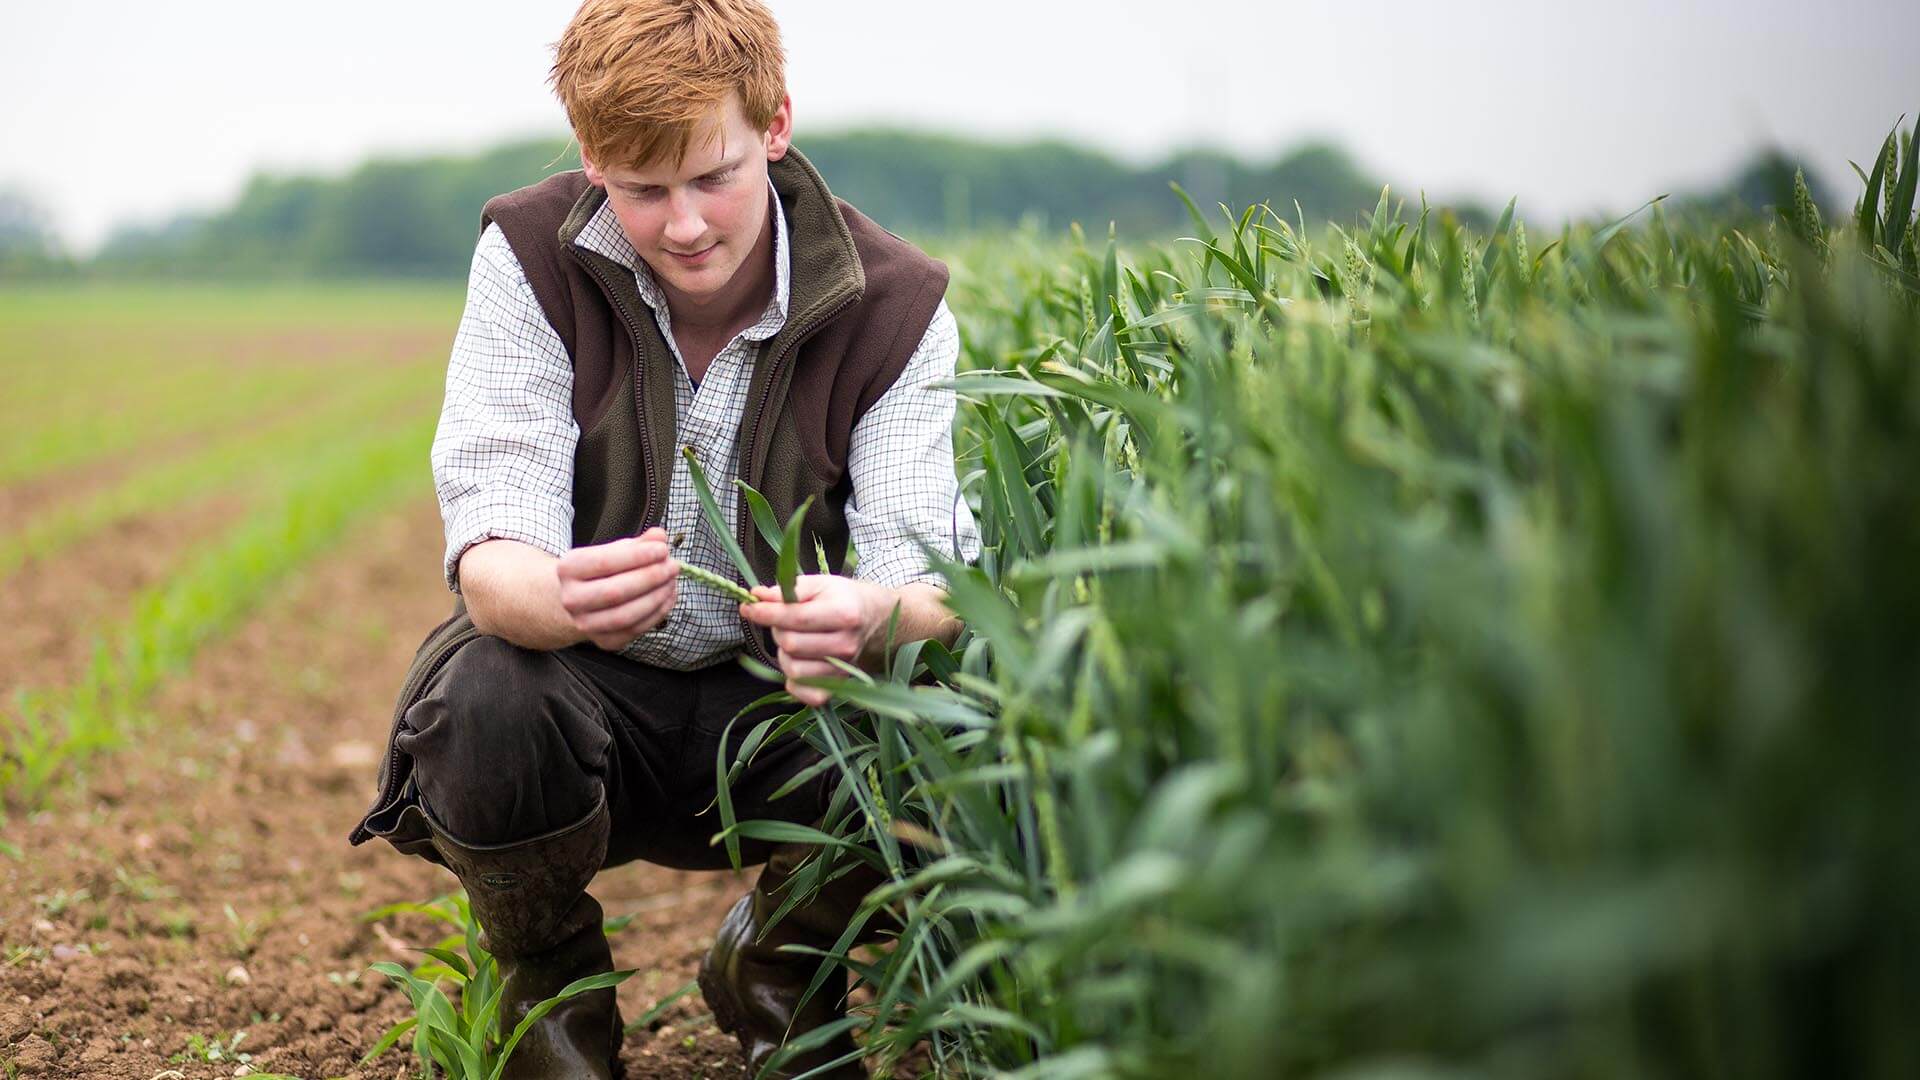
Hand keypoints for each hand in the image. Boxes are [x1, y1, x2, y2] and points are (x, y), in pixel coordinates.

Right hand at [556, 526, 679, 651]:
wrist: (579, 599)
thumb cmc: (599, 571)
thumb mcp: (613, 550)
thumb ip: (638, 543)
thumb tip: (659, 536)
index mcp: (569, 569)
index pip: (605, 562)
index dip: (638, 556)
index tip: (662, 549)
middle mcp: (572, 599)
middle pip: (615, 592)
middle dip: (651, 578)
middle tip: (672, 566)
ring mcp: (586, 623)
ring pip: (626, 615)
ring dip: (656, 597)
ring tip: (672, 581)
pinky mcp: (604, 641)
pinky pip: (636, 630)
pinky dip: (657, 613)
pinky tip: (668, 596)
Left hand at [739, 574, 893, 706]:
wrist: (873, 619)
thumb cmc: (842, 599)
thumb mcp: (818, 584)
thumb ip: (787, 589)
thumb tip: (757, 596)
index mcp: (844, 614)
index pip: (796, 618)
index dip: (766, 613)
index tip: (749, 607)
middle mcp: (846, 644)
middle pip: (791, 644)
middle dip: (777, 629)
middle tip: (784, 621)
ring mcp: (843, 668)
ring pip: (793, 669)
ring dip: (784, 654)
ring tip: (794, 640)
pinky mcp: (838, 686)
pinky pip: (806, 695)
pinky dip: (794, 683)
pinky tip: (799, 663)